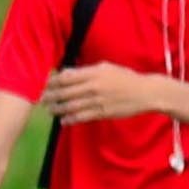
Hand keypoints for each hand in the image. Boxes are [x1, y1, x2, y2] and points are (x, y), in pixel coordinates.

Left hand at [38, 61, 160, 122]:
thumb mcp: (106, 68)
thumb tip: (66, 73)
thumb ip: (86, 71)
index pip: (66, 77)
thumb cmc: (125, 78)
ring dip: (57, 109)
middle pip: (65, 92)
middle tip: (43, 99)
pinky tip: (63, 120)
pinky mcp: (102, 113)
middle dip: (51, 97)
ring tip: (50, 110)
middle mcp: (94, 86)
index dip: (52, 82)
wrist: (146, 92)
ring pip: (70, 106)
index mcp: (94, 72)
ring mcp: (98, 100)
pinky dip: (69, 119)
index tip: (45, 85)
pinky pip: (81, 117)